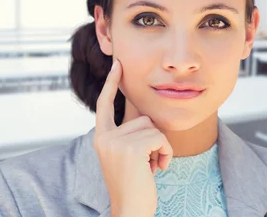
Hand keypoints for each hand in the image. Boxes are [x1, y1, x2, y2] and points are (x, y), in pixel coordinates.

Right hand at [93, 59, 172, 216]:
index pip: (104, 104)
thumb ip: (129, 136)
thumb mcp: (126, 156)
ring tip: (151, 167)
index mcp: (101, 138)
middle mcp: (105, 137)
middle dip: (152, 139)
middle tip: (147, 163)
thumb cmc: (133, 186)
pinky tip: (157, 169)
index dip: (112, 83)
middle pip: (141, 118)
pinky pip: (160, 138)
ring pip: (152, 127)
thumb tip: (147, 116)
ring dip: (160, 147)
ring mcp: (116, 142)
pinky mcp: (131, 148)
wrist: (130, 211)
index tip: (118, 64)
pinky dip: (165, 153)